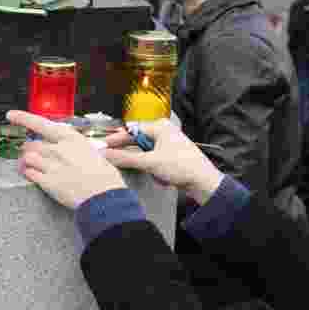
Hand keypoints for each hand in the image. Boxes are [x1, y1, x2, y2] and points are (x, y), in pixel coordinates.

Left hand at [9, 111, 126, 209]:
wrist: (105, 197)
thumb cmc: (103, 175)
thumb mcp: (91, 152)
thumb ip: (72, 147)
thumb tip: (62, 146)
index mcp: (70, 138)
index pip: (40, 124)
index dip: (23, 118)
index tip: (11, 115)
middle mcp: (57, 149)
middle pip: (31, 144)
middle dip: (29, 148)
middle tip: (32, 153)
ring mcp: (51, 165)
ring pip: (27, 157)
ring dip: (27, 161)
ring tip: (32, 165)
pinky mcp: (47, 182)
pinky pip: (29, 173)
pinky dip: (29, 173)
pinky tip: (34, 175)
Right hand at [103, 120, 223, 204]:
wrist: (205, 183)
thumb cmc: (182, 166)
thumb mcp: (150, 162)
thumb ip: (125, 158)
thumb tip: (105, 154)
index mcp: (160, 127)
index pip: (131, 130)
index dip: (116, 139)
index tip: (103, 146)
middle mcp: (164, 132)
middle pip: (138, 142)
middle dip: (133, 156)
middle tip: (117, 160)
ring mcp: (169, 145)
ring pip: (146, 154)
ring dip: (146, 166)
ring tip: (154, 174)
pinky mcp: (172, 157)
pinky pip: (154, 161)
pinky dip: (155, 170)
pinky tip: (163, 178)